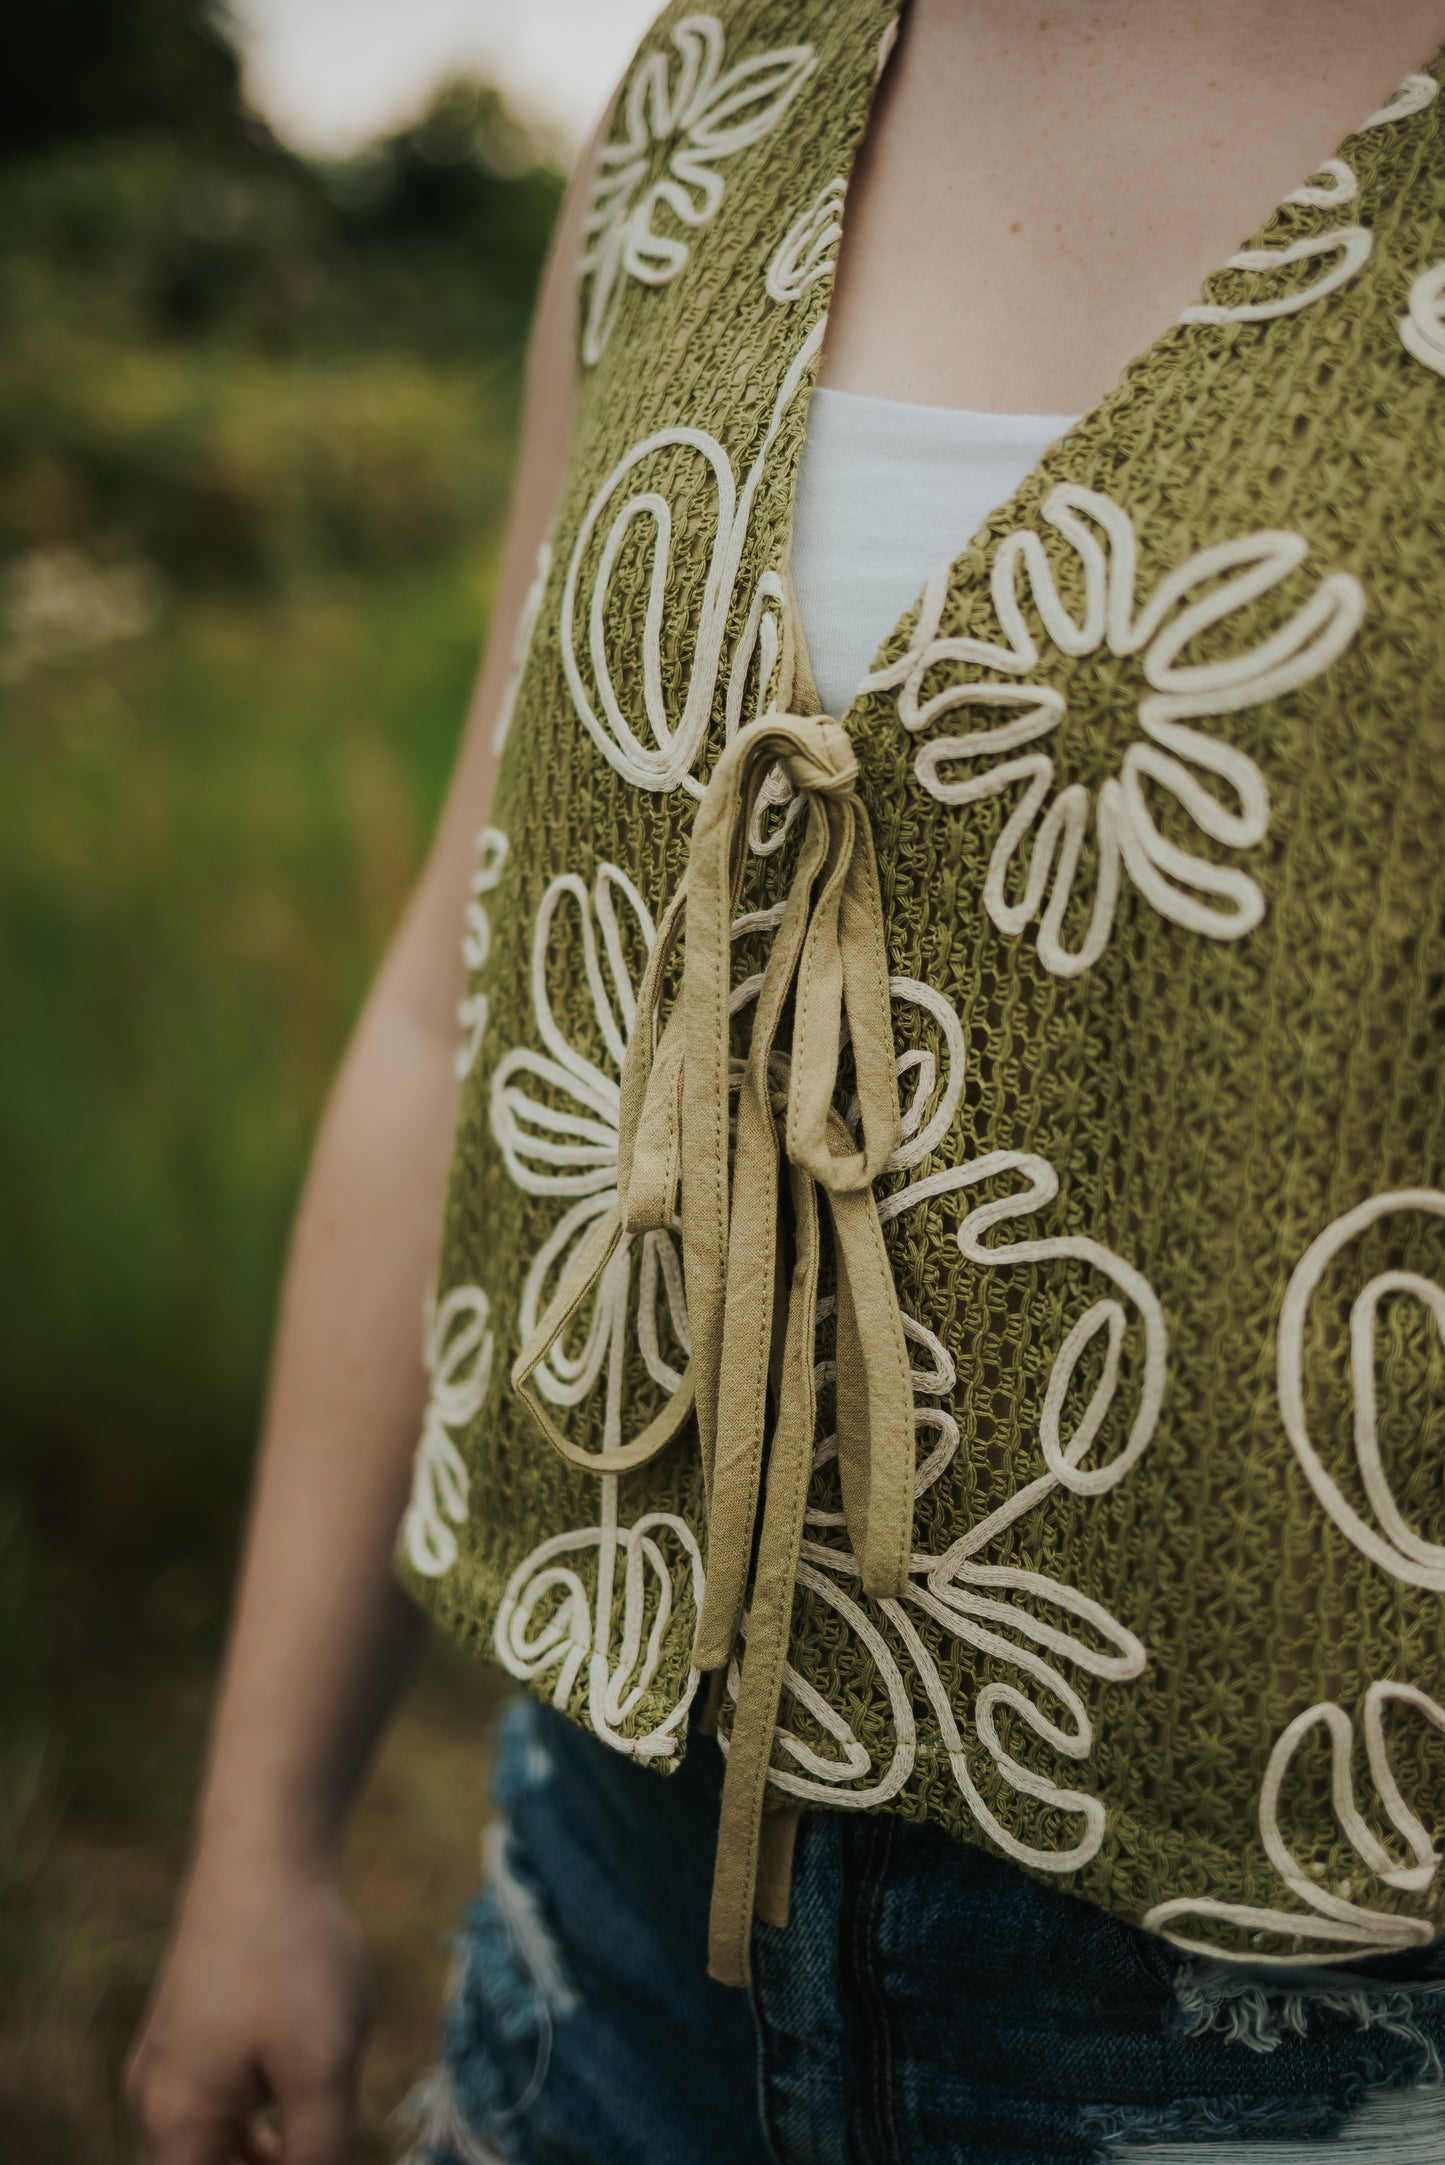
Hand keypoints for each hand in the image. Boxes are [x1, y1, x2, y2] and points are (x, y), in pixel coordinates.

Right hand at [125, 1843, 371, 2164]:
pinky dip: (249, 2123)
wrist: (264, 1846)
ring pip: (205, 2145)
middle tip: (319, 2150)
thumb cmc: (293, 1954)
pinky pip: (208, 2105)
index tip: (314, 2153)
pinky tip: (297, 2103)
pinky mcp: (183, 2027)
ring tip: (314, 2138)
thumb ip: (320, 2155)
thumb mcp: (322, 2067)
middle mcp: (151, 2100)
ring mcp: (163, 2060)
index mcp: (173, 2123)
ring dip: (258, 2156)